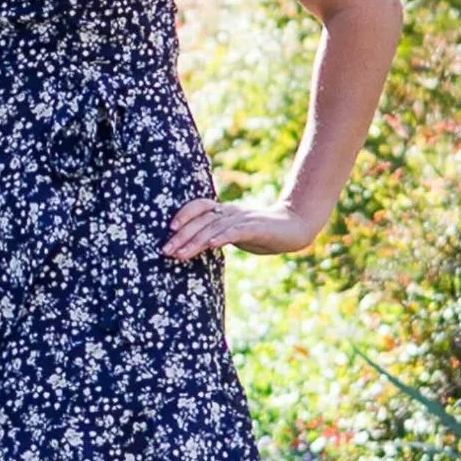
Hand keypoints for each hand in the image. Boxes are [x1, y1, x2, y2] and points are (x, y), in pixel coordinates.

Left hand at [163, 192, 324, 264]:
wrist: (294, 228)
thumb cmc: (263, 234)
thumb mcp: (237, 234)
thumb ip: (219, 236)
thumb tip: (197, 246)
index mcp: (225, 211)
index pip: (199, 207)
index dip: (184, 214)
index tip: (169, 230)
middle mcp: (231, 212)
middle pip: (201, 220)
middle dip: (181, 236)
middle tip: (165, 250)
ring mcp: (243, 219)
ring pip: (214, 227)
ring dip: (195, 241)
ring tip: (180, 254)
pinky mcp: (256, 228)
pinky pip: (236, 231)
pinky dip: (222, 237)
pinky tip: (211, 245)